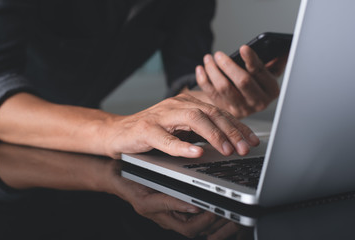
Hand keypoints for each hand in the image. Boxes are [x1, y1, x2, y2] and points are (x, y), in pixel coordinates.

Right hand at [104, 93, 259, 158]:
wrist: (119, 132)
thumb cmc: (151, 130)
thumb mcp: (180, 128)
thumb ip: (200, 129)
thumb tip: (229, 140)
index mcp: (187, 103)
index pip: (218, 112)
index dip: (238, 126)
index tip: (252, 139)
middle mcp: (176, 105)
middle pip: (210, 113)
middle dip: (231, 131)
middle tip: (245, 147)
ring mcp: (161, 116)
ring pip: (193, 120)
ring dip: (213, 135)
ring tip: (227, 150)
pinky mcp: (146, 129)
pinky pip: (166, 138)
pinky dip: (182, 146)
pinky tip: (196, 152)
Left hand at [192, 45, 286, 118]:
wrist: (243, 102)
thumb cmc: (255, 82)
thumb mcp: (268, 73)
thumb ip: (274, 62)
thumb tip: (283, 49)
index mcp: (271, 90)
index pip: (260, 73)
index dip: (251, 60)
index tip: (243, 48)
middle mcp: (258, 102)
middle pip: (242, 81)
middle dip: (228, 65)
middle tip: (219, 54)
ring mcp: (241, 108)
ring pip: (224, 87)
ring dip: (213, 71)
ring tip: (208, 59)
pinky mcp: (226, 110)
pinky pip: (212, 93)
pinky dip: (204, 80)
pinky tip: (201, 69)